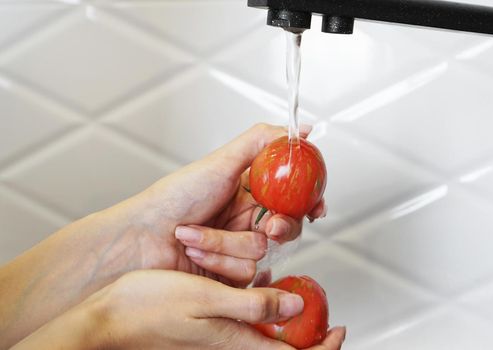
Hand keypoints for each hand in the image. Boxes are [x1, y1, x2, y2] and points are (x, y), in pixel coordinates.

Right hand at [11, 270, 345, 349]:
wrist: (105, 318)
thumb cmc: (146, 308)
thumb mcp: (207, 300)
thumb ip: (254, 306)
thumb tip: (295, 308)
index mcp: (236, 341)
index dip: (322, 347)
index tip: (339, 328)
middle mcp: (231, 343)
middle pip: (283, 347)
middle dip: (309, 332)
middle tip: (325, 315)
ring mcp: (219, 336)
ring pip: (267, 332)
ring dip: (286, 315)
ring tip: (299, 295)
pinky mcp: (208, 326)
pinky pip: (246, 320)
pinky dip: (262, 305)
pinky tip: (261, 284)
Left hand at [114, 123, 326, 284]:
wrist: (140, 239)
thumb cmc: (173, 199)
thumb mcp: (221, 161)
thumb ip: (263, 142)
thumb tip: (299, 129)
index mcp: (249, 191)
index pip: (292, 196)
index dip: (308, 202)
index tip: (315, 207)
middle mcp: (246, 218)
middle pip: (287, 226)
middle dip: (278, 227)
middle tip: (266, 225)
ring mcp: (238, 248)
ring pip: (262, 250)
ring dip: (225, 243)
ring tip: (195, 233)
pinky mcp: (230, 273)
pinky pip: (245, 272)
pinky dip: (217, 260)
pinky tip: (195, 251)